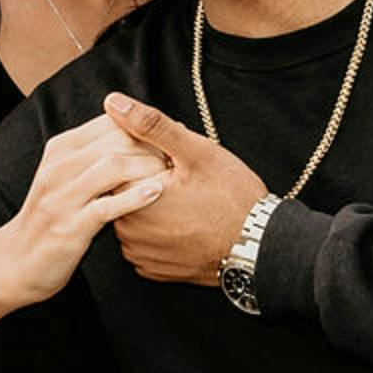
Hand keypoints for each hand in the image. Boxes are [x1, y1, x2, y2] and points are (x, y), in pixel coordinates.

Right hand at [5, 115, 169, 303]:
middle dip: (153, 143)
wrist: (16, 262)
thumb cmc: (51, 217)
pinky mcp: (70, 226)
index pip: (110, 122)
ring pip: (113, 166)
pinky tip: (158, 194)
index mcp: (61, 149)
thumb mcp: (66, 177)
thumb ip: (94, 157)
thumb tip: (134, 138)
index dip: (145, 125)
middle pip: (116, 140)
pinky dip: (135, 197)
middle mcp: (60, 167)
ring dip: (149, 166)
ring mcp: (63, 196)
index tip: (173, 133)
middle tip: (182, 153)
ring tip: (175, 173)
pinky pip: (108, 206)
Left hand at [102, 93, 268, 285]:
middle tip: (185, 182)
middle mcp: (128, 233)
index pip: (117, 167)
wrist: (259, 248)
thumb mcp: (195, 151)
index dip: (145, 157)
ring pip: (134, 218)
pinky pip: (144, 243)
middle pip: (125, 193)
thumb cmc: (233, 197)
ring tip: (188, 203)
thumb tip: (113, 102)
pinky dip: (158, 232)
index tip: (172, 162)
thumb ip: (150, 125)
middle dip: (148, 181)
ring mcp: (140, 255)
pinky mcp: (153, 270)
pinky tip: (185, 224)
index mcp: (132, 199)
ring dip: (151, 207)